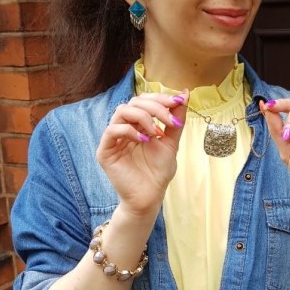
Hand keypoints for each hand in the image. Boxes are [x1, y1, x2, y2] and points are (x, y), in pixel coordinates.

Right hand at [96, 91, 188, 215]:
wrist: (150, 197)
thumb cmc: (158, 172)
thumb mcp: (171, 142)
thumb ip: (176, 119)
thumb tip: (185, 93)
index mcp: (138, 124)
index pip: (145, 100)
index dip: (160, 98)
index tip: (178, 102)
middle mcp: (124, 128)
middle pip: (134, 102)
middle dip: (155, 106)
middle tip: (170, 120)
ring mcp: (113, 138)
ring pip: (122, 111)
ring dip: (143, 116)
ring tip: (157, 132)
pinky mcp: (105, 151)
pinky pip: (112, 130)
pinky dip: (130, 130)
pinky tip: (144, 140)